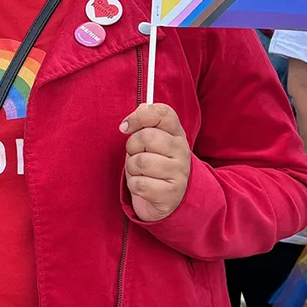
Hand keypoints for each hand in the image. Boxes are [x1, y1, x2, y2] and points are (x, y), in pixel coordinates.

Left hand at [120, 103, 191, 221]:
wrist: (169, 198)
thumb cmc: (153, 164)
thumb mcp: (150, 141)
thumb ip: (146, 122)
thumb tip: (141, 108)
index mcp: (176, 133)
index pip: (163, 113)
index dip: (139, 116)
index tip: (125, 127)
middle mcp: (182, 151)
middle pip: (146, 137)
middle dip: (131, 147)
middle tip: (135, 155)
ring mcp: (179, 172)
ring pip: (140, 162)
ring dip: (131, 168)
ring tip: (140, 172)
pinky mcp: (171, 193)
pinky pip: (139, 184)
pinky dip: (134, 186)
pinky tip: (143, 186)